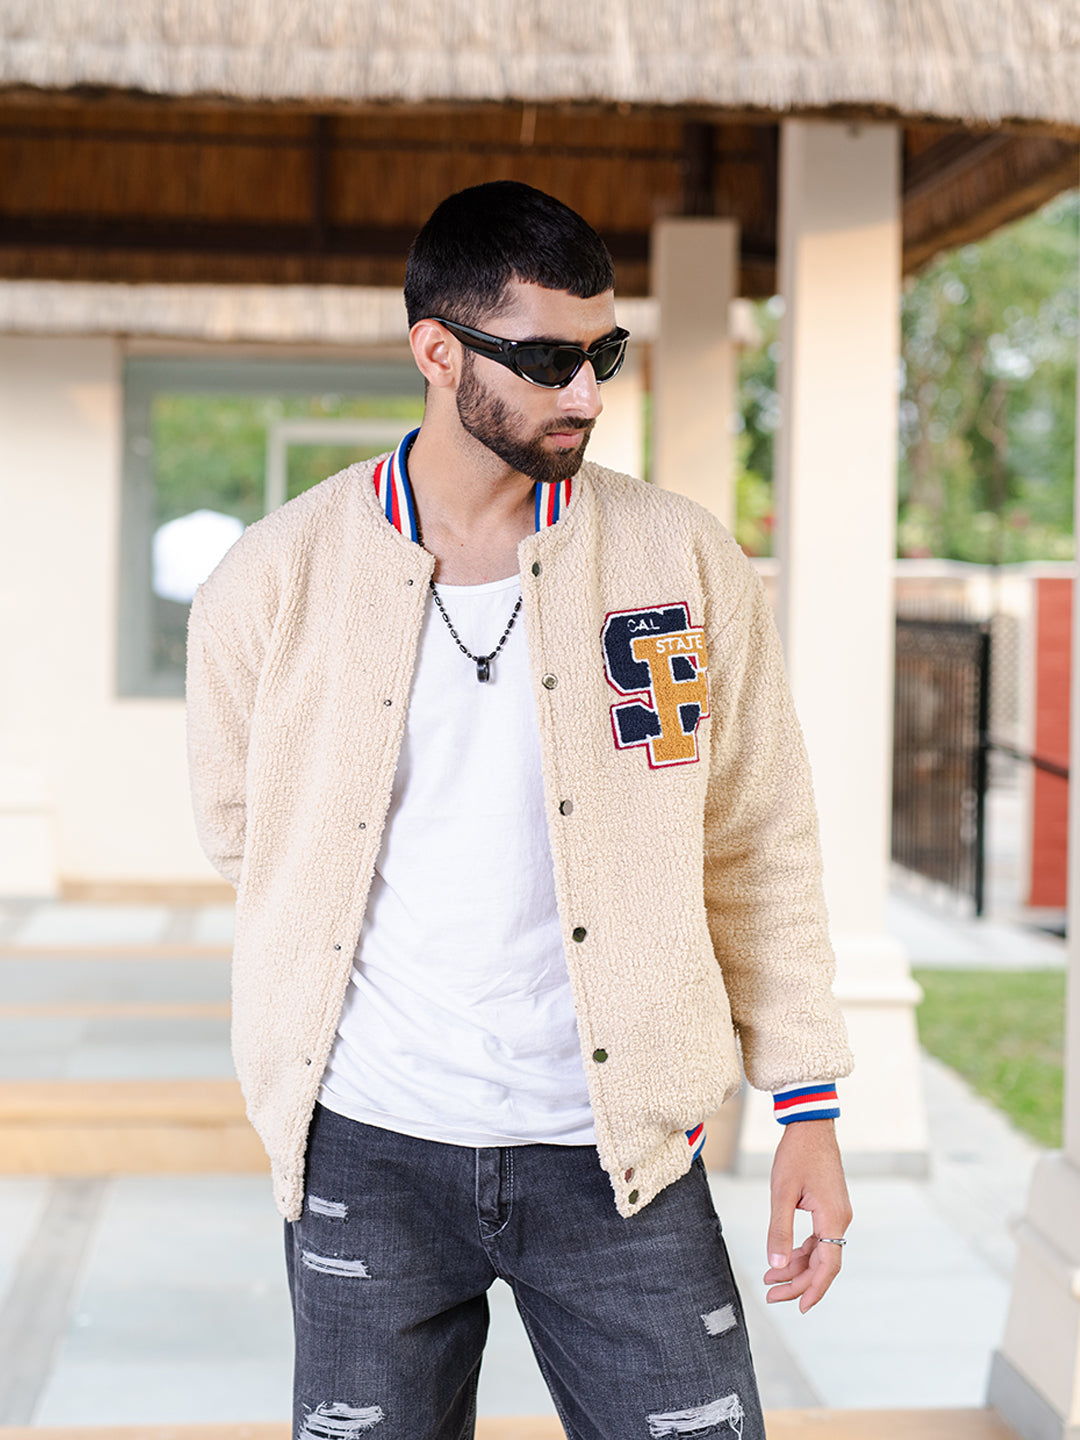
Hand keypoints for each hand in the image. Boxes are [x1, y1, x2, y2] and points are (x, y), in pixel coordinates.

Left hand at [763, 1118, 850, 1312]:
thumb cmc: (796, 1154)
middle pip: (823, 1263)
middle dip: (798, 1282)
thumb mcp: (781, 1192)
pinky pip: (818, 1238)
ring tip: (770, 1278)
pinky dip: (801, 1250)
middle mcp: (840, 1219)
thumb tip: (776, 1264)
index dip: (813, 1289)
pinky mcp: (830, 1207)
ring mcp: (837, 1213)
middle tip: (771, 1295)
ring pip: (820, 1252)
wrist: (811, 1125)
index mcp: (833, 1218)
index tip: (799, 1308)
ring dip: (797, 1267)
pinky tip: (783, 1257)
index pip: (827, 1266)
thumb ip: (779, 1230)